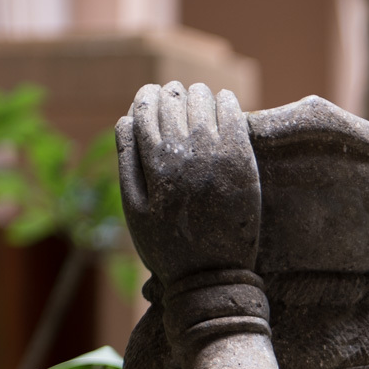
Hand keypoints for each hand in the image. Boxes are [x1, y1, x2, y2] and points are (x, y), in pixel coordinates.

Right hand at [116, 82, 259, 284]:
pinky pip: (234, 116)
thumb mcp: (133, 208)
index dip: (146, 98)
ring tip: (197, 97)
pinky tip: (224, 101)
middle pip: (173, 102)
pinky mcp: (243, 161)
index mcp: (153, 163)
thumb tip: (125, 118)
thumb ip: (127, 161)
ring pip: (203, 103)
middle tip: (174, 92)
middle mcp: (183, 153)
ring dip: (198, 95)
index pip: (144, 110)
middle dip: (171, 93)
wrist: (212, 275)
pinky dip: (227, 103)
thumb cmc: (167, 245)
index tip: (150, 95)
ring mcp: (215, 155)